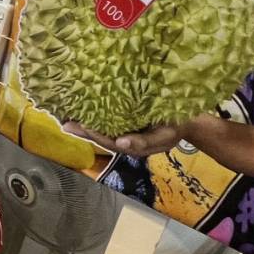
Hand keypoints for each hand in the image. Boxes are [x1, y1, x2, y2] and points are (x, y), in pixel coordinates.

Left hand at [63, 118, 195, 156]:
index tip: (78, 126)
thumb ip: (142, 143)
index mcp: (130, 146)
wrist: (189, 122)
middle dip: (82, 130)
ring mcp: (125, 130)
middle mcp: (124, 139)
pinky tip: (85, 108)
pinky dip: (96, 114)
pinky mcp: (127, 120)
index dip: (92, 134)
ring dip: (85, 122)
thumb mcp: (163, 138)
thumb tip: (120, 143)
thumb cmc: (175, 128)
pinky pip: (109, 118)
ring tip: (68, 116)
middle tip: (64, 122)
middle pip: (100, 135)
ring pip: (102, 128)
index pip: (107, 141)